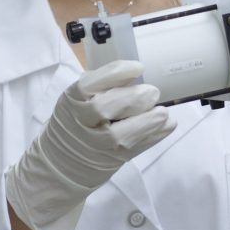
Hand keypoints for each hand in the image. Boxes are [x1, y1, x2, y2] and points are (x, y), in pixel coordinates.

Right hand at [5, 59, 175, 229]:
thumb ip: (101, 86)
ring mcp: (96, 144)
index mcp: (71, 101)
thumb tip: (135, 72)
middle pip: (104, 108)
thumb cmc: (75, 121)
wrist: (62, 161)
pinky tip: (167, 124)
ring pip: (121, 134)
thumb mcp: (77, 99)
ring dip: (148, 121)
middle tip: (152, 92)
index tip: (138, 67)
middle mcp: (81, 122)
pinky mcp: (113, 160)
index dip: (116, 73)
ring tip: (162, 112)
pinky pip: (137, 148)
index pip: (88, 84)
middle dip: (134, 98)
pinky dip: (156, 135)